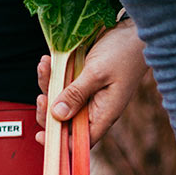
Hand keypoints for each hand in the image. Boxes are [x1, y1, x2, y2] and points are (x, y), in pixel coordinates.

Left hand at [35, 18, 147, 145]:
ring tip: (45, 66)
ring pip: (59, 100)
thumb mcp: (97, 73)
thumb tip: (57, 115)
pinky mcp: (81, 79)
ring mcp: (87, 93)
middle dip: (48, 112)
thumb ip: (77, 94)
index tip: (42, 137)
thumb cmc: (123, 53)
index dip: (60, 143)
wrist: (134, 31)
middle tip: (41, 98)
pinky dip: (52, 73)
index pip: (80, 140)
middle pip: (65, 122)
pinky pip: (61, 82)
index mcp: (104, 114)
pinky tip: (48, 60)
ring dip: (47, 85)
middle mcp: (94, 107)